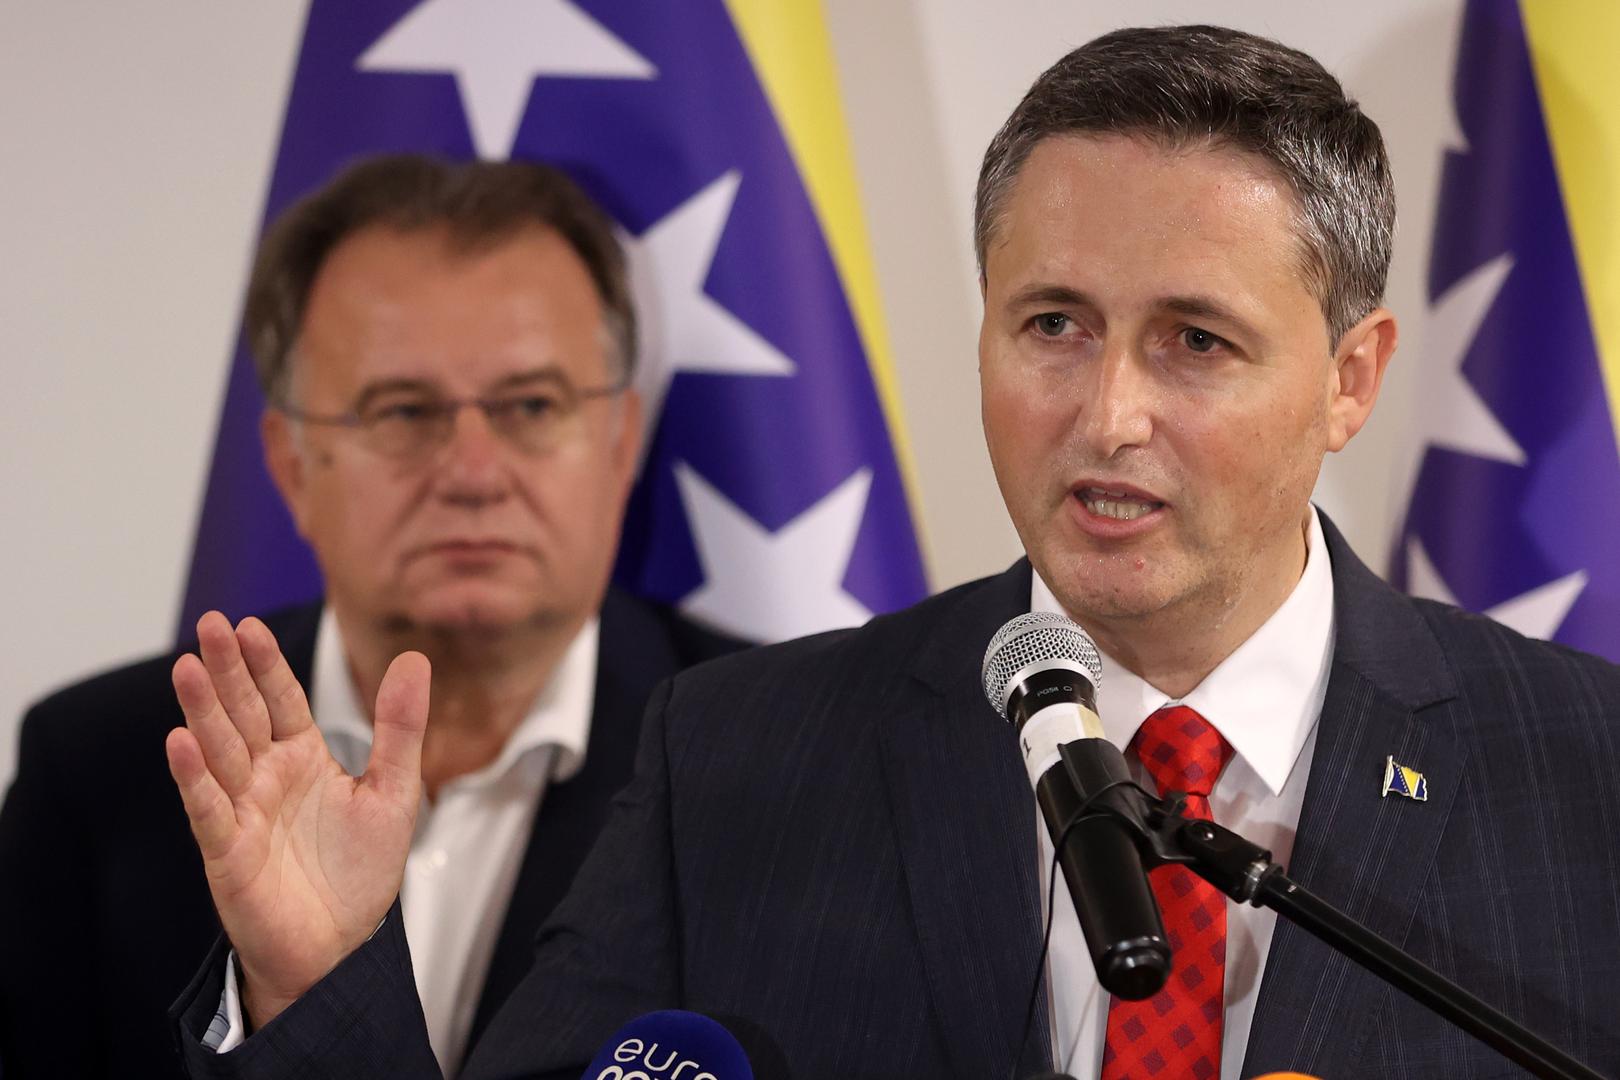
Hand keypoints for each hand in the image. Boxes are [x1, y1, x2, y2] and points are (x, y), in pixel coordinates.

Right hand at [165, 612, 428, 1029]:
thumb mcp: (394, 792)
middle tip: (209, 623)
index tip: (248, 625)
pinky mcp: (228, 851)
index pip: (280, 699)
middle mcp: (267, 777)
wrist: (337, 948)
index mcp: (304, 758)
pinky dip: (193, 777)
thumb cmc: (359, 873)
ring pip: (219, 751)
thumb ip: (401, 728)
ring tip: (186, 667)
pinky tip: (180, 742)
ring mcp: (243, 810)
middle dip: (225, 671)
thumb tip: (414, 660)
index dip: (264, 664)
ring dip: (201, 710)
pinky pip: (208, 809)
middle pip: (242, 713)